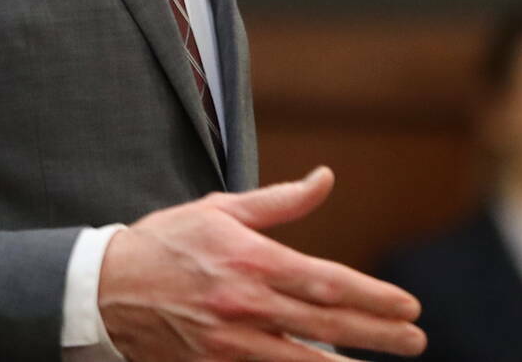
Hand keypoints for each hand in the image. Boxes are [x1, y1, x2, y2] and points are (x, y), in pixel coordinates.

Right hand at [97, 166, 425, 361]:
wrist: (105, 288)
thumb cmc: (167, 242)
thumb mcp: (221, 209)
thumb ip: (279, 201)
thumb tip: (325, 179)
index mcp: (252, 260)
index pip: (327, 281)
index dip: (372, 296)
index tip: (407, 305)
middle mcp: (246, 303)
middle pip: (325, 324)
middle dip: (376, 334)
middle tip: (415, 340)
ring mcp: (230, 342)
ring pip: (301, 360)